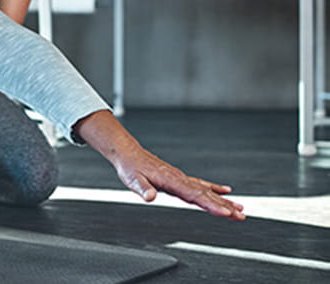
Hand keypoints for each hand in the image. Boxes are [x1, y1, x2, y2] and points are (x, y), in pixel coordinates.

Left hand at [112, 146, 244, 220]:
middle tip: (241, 215)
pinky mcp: (179, 179)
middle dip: (225, 206)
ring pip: (207, 190)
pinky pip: (200, 184)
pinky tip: (225, 192)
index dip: (211, 204)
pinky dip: (214, 189)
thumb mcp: (132, 180)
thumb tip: (149, 197)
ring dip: (223, 201)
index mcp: (171, 181)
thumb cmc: (130, 168)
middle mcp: (180, 179)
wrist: (129, 154)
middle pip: (206, 194)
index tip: (225, 212)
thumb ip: (142, 188)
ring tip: (240, 209)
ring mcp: (181, 178)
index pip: (195, 195)